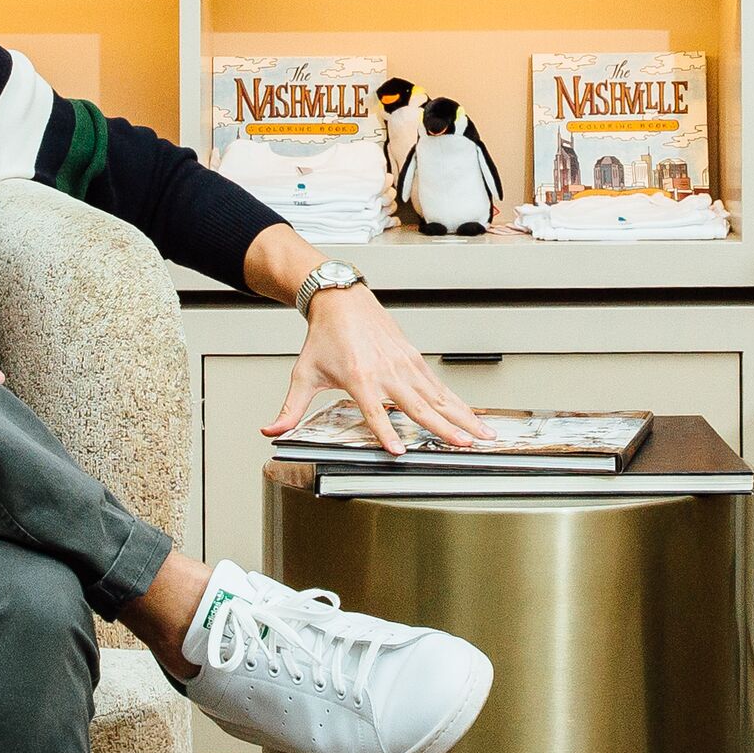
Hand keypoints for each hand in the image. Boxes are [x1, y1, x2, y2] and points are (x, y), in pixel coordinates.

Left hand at [265, 290, 492, 453]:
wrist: (342, 301)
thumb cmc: (324, 337)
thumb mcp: (303, 374)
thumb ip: (290, 408)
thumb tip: (271, 430)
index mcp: (360, 378)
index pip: (375, 412)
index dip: (386, 432)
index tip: (399, 451)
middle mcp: (387, 372)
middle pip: (420, 406)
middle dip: (446, 428)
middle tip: (466, 445)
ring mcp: (405, 365)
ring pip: (438, 397)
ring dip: (462, 417)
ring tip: (482, 434)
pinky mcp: (414, 359)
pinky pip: (438, 386)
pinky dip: (457, 402)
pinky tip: (470, 415)